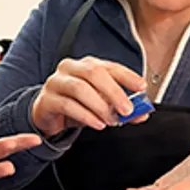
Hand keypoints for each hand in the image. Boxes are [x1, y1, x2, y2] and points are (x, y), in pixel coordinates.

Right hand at [31, 56, 147, 137]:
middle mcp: (70, 68)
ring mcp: (56, 82)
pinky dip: (86, 116)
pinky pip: (67, 105)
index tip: (141, 87)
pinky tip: (98, 124)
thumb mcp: (101, 104)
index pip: (109, 66)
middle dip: (114, 92)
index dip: (126, 76)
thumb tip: (142, 113)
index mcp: (87, 65)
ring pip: (80, 88)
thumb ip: (121, 107)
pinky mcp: (47, 99)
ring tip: (112, 121)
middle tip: (127, 110)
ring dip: (100, 106)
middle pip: (94, 73)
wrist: (49, 114)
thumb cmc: (77, 104)